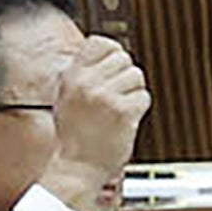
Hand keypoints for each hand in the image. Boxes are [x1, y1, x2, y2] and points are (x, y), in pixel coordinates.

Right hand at [45, 33, 149, 210]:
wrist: (76, 167)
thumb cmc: (74, 137)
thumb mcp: (67, 97)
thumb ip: (84, 74)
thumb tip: (111, 52)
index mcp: (72, 76)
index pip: (100, 43)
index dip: (112, 52)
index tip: (114, 65)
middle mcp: (87, 83)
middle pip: (124, 59)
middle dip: (125, 76)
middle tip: (117, 95)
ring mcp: (106, 97)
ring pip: (136, 76)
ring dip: (133, 93)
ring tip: (119, 110)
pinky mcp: (123, 112)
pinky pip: (143, 97)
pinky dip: (139, 109)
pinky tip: (125, 120)